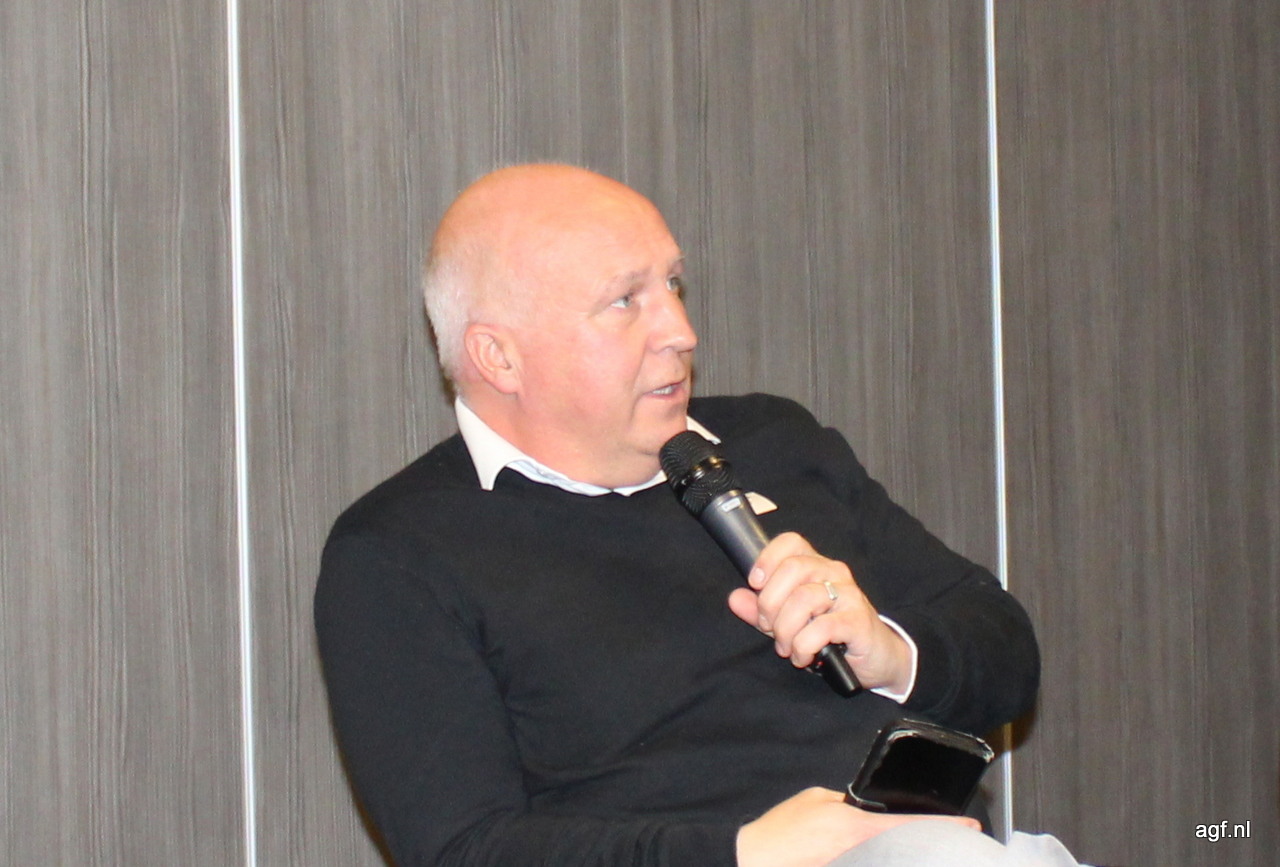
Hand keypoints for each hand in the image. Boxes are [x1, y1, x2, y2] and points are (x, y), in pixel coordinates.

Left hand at [726, 532, 910, 693]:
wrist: (876, 658)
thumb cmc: (831, 635)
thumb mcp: (790, 621)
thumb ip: (762, 609)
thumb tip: (735, 598)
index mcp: (816, 566)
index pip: (791, 542)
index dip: (767, 558)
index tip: (755, 584)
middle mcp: (834, 573)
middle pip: (792, 570)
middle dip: (770, 603)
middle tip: (769, 629)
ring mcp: (848, 595)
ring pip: (803, 599)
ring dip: (786, 630)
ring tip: (787, 648)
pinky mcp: (857, 620)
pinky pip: (820, 627)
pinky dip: (803, 645)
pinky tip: (804, 656)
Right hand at [735, 787, 979, 866]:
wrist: (753, 860)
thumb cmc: (780, 830)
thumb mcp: (815, 801)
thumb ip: (845, 804)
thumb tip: (864, 810)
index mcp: (853, 825)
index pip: (908, 825)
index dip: (943, 826)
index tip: (969, 826)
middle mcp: (857, 852)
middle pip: (907, 851)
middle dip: (931, 847)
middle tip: (951, 845)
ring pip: (891, 864)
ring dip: (907, 859)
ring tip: (925, 854)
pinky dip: (883, 864)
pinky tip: (889, 860)